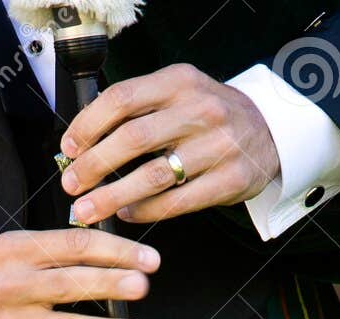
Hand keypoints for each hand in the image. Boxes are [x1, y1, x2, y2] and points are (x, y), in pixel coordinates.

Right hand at [0, 227, 160, 318]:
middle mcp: (14, 288)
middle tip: (142, 285)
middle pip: (68, 285)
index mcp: (16, 251)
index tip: (149, 259)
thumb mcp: (16, 251)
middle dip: (108, 284)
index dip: (113, 251)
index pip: (72, 246)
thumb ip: (59, 248)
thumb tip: (120, 251)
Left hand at [59, 64, 279, 226]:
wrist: (269, 133)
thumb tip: (85, 137)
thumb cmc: (209, 118)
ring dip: (114, 196)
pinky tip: (127, 215)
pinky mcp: (229, 181)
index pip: (122, 99)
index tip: (69, 148)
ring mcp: (217, 147)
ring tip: (89, 209)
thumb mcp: (179, 94)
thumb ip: (139, 108)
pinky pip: (177, 202)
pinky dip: (146, 211)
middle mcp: (199, 110)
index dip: (89, 125)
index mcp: (179, 82)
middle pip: (133, 139)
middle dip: (94, 165)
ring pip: (153, 175)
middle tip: (72, 185)